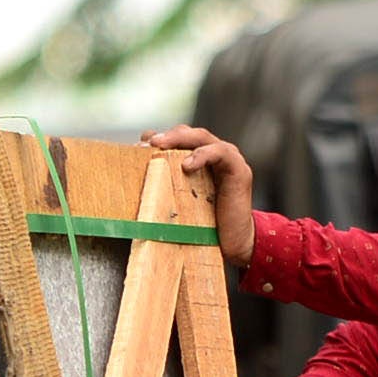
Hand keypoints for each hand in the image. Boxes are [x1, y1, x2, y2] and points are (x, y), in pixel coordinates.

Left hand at [142, 126, 256, 268]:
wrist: (233, 243)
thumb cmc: (205, 225)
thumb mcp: (179, 202)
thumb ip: (166, 185)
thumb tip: (139, 178)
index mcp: (199, 159)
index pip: (178, 138)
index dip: (160, 138)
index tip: (138, 145)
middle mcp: (214, 154)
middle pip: (188, 134)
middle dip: (167, 136)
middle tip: (148, 142)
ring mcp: (228, 159)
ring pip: (202, 137)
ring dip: (180, 139)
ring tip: (160, 146)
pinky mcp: (239, 170)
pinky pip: (220, 153)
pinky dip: (203, 154)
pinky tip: (187, 165)